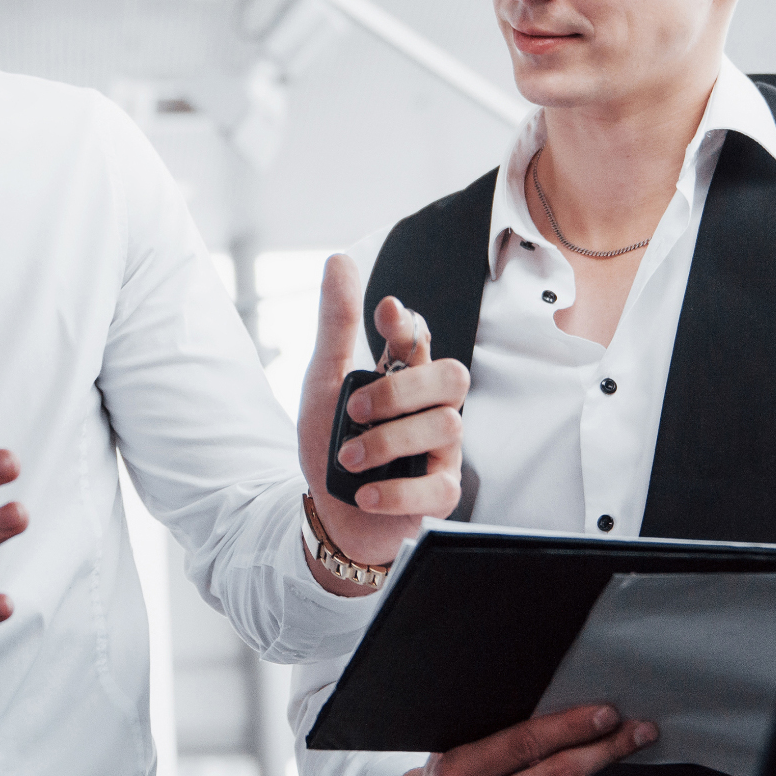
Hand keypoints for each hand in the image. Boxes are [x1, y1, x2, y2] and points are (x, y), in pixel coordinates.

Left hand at [297, 254, 467, 577]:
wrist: (330, 515)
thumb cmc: (334, 444)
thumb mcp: (324, 382)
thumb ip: (338, 325)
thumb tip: (340, 260)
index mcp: (404, 376)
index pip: (420, 338)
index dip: (409, 323)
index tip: (385, 312)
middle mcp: (430, 408)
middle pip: (451, 376)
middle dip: (401, 388)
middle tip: (354, 409)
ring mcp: (441, 451)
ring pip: (446, 425)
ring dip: (386, 442)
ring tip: (348, 459)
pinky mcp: (440, 495)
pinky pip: (437, 486)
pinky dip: (396, 490)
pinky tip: (364, 492)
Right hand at [391, 705, 658, 775]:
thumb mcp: (458, 744)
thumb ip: (500, 732)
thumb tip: (565, 707)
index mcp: (460, 772)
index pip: (525, 744)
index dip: (571, 727)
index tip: (605, 713)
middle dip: (605, 749)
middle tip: (637, 730)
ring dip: (595, 771)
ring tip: (601, 749)